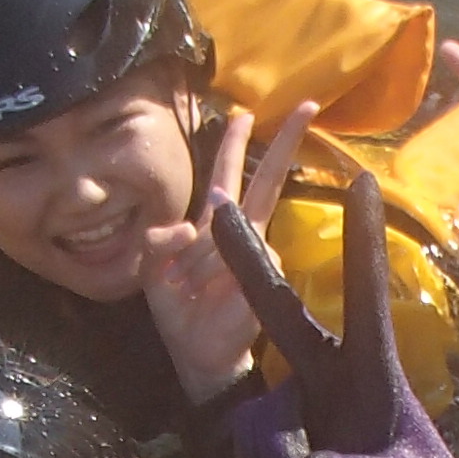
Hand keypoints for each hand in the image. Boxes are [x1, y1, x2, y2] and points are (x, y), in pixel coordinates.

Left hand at [141, 102, 315, 402]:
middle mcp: (244, 233)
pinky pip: (245, 262)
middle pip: (265, 180)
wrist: (197, 352)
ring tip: (191, 290)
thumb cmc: (178, 309)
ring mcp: (260, 255)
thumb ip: (159, 241)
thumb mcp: (152, 269)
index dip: (235, 145)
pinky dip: (219, 277)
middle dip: (283, 144)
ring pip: (242, 231)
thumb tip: (187, 228)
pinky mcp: (265, 279)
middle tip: (306, 105)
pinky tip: (211, 296)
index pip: (227, 175)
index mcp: (215, 224)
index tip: (245, 112)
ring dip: (206, 261)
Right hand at [210, 172, 458, 457]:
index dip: (362, 241)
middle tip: (218, 207)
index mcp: (374, 370)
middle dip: (246, 263)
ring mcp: (297, 399)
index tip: (363, 182)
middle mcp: (329, 373)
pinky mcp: (276, 431)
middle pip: (280, 313)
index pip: (366, 296)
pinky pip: (249, 452)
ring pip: (262, 423)